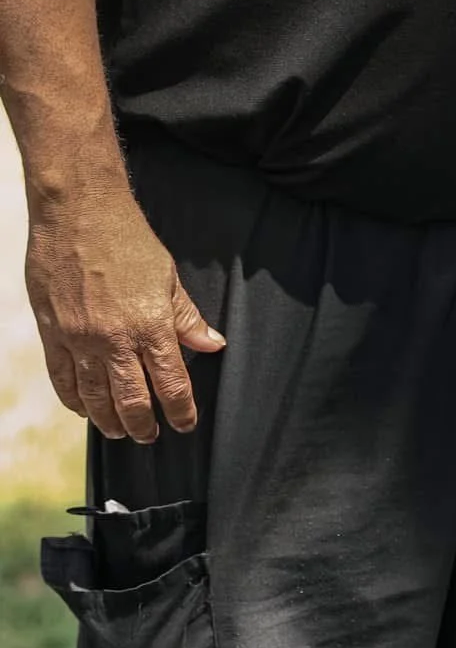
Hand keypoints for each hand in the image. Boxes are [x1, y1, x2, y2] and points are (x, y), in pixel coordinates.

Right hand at [25, 182, 225, 441]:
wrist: (78, 211)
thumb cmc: (127, 238)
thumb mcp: (167, 275)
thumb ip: (186, 317)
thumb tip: (212, 345)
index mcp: (150, 324)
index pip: (171, 383)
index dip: (181, 410)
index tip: (185, 424)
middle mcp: (114, 340)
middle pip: (132, 401)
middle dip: (145, 426)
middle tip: (151, 436)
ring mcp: (79, 340)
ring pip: (95, 399)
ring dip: (110, 421)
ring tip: (120, 430)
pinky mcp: (52, 334)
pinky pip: (63, 381)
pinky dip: (75, 402)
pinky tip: (84, 410)